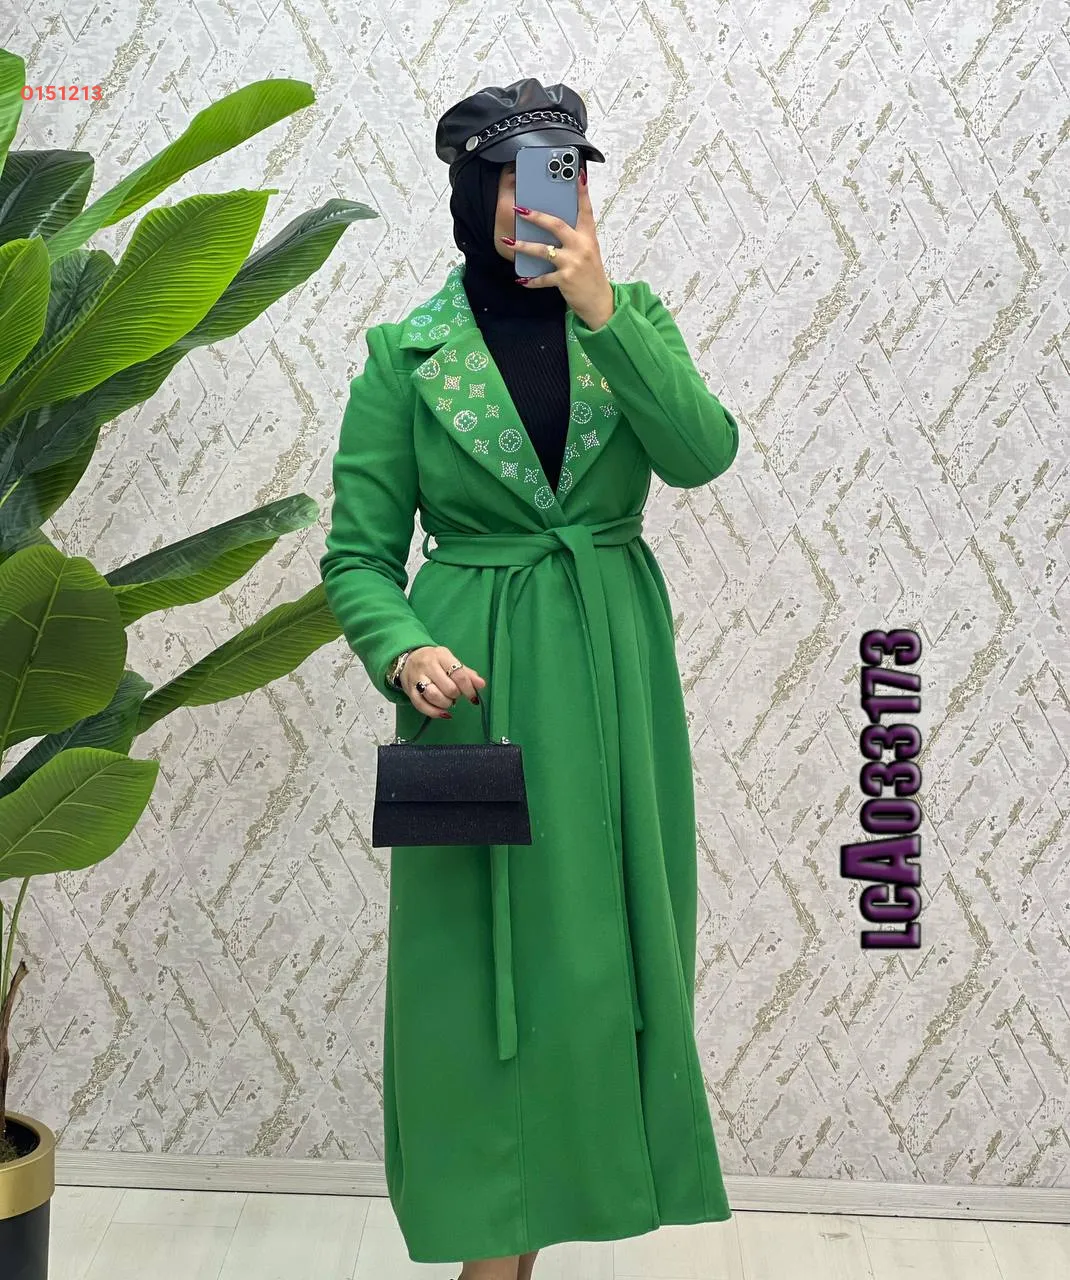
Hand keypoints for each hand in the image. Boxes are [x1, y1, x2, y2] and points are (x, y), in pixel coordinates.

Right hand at [400, 645, 485, 718]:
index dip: (468, 689)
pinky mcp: (409, 690)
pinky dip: (434, 712)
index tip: (473, 698)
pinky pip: (421, 705)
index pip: (458, 674)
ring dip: (445, 704)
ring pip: (433, 696)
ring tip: (448, 702)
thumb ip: (467, 673)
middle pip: (447, 687)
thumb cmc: (435, 661)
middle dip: (455, 695)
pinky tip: (442, 713)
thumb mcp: (451, 661)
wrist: (409, 657)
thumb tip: (481, 685)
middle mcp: (428, 665)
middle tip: (455, 695)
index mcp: (441, 655)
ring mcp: (416, 678)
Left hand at [504, 170, 614, 329]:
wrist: (599, 302)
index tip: (579, 174)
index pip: (585, 210)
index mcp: (588, 236)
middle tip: (519, 208)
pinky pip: (543, 278)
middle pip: (557, 225)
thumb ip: (574, 237)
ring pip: (543, 250)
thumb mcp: (588, 251)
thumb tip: (553, 224)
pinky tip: (522, 280)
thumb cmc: (590, 274)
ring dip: (523, 246)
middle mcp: (581, 246)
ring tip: (509, 243)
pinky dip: (531, 280)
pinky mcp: (565, 279)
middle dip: (536, 216)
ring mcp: (573, 263)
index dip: (582, 192)